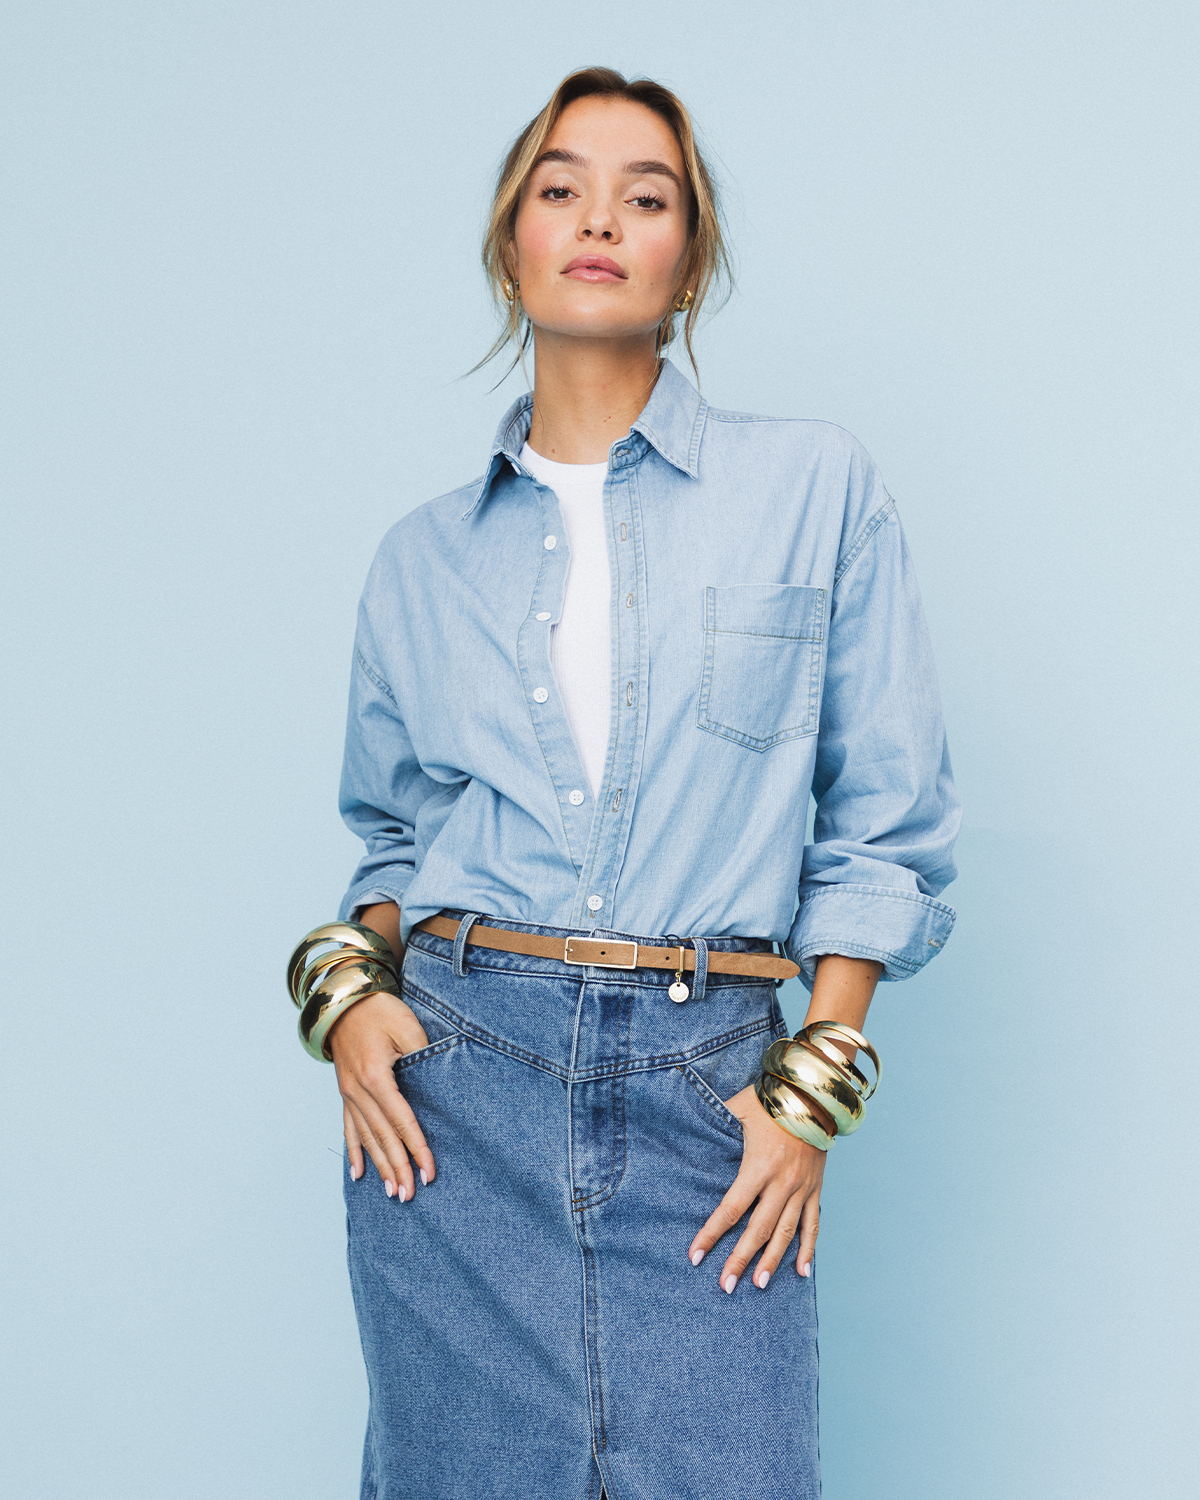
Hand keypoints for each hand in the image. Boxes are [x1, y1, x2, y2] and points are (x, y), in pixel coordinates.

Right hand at [329, 989, 435, 1201]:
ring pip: (366, 1138)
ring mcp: (348, 1094)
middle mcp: (359, 1091)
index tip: (429, 1173)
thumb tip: (438, 1085)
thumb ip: (423, 1056)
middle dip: (398, 1168)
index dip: (417, 1149)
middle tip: (409, 1195)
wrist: (345, 1001)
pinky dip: (354, 1152)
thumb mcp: (407, 1027)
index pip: (402, 1122)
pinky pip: (348, 1129)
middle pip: (383, 1137)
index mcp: (376, 1077)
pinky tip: (359, 1174)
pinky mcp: (345, 1092)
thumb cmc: (380, 1010)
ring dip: (379, 1167)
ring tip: (391, 1193)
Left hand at [688, 1084, 825, 1290]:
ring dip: (772, 1261)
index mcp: (758, 1166)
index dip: (711, 1234)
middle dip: (740, 1259)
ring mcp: (802, 1188)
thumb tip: (683, 1126)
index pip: (730, 1209)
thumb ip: (714, 1121)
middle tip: (725, 1286)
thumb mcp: (737, 1108)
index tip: (695, 1256)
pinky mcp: (816, 1188)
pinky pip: (813, 1224)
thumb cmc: (771, 1100)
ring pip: (786, 1233)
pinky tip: (801, 1272)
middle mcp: (781, 1183)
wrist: (815, 1095)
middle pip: (758, 1230)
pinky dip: (808, 1249)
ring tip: (758, 1285)